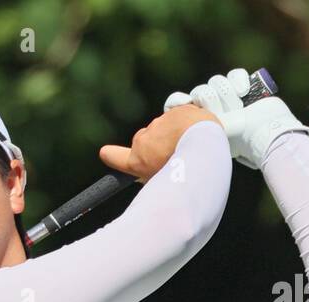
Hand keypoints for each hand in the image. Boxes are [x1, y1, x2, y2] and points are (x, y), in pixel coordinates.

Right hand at [98, 104, 221, 182]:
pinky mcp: (173, 111)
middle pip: (145, 141)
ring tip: (191, 145)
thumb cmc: (184, 171)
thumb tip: (154, 180)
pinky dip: (186, 123)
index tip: (106, 153)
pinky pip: (178, 117)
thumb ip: (154, 177)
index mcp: (137, 161)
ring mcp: (157, 124)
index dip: (111, 156)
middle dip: (157, 146)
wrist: (202, 145)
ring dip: (174, 134)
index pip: (116, 157)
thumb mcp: (163, 183)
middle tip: (176, 156)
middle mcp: (142, 141)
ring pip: (163, 128)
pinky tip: (197, 131)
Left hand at [163, 67, 308, 169]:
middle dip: (212, 102)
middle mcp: (212, 110)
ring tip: (238, 107)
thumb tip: (174, 135)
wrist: (266, 137)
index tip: (184, 103)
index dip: (178, 102)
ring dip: (227, 93)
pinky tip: (244, 91)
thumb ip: (190, 141)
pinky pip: (233, 74)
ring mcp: (228, 99)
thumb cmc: (240, 147)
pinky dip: (239, 79)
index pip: (177, 105)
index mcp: (200, 124)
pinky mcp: (244, 87)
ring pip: (216, 81)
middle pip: (200, 91)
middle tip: (225, 114)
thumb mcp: (210, 147)